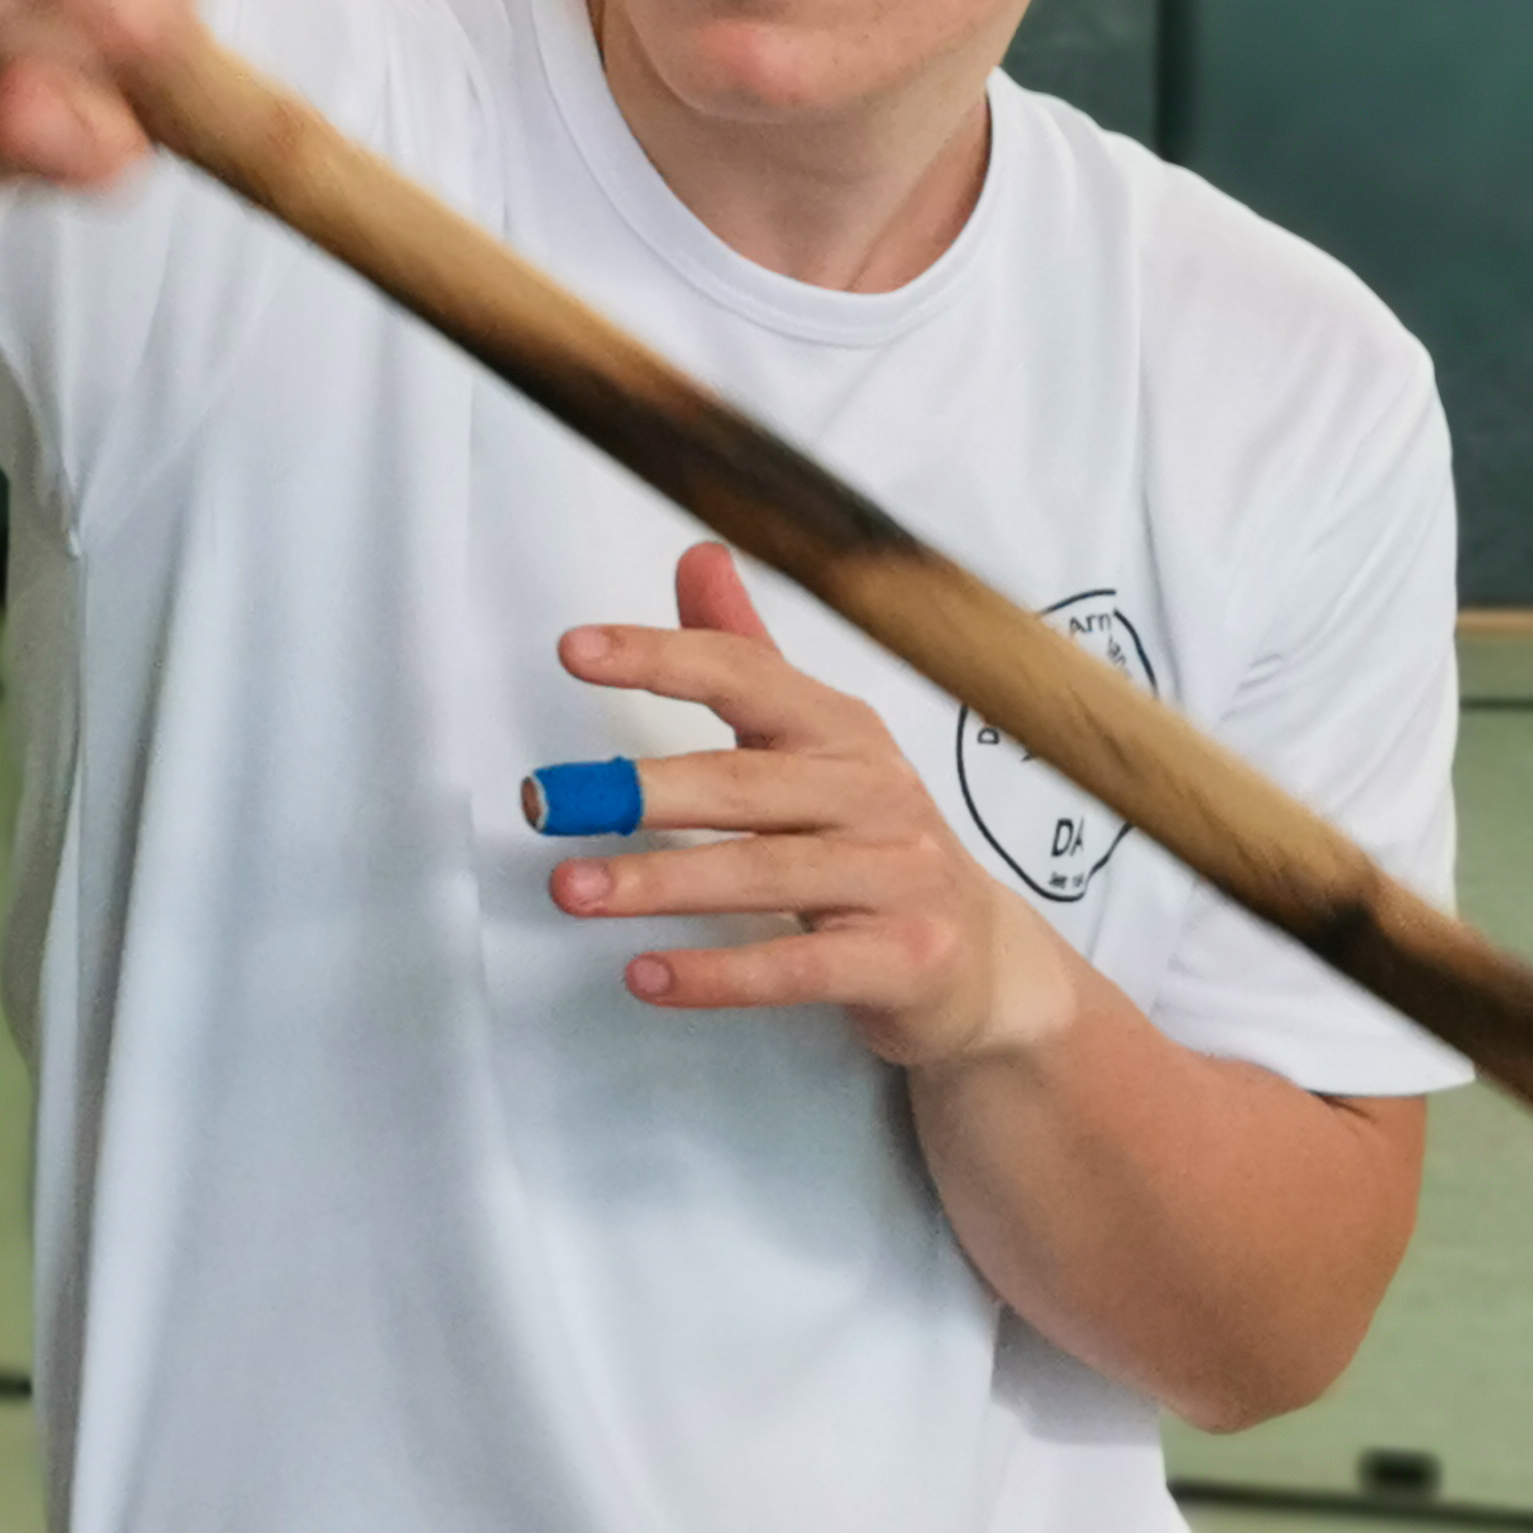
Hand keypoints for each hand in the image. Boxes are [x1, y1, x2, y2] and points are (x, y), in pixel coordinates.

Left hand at [537, 544, 1082, 1068]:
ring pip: (764, 874)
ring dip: (659, 883)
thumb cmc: (875, 843)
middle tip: (546, 803)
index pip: (746, 676)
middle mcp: (875, 794)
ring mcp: (897, 878)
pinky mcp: (902, 962)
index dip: (661, 657)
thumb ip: (748, 659)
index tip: (574, 649)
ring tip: (572, 888)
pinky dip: (717, 975)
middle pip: (745, 783)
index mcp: (843, 731)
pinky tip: (645, 976)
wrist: (986, 965)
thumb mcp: (818, 744)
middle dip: (640, 790)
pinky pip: (797, 967)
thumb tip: (700, 556)